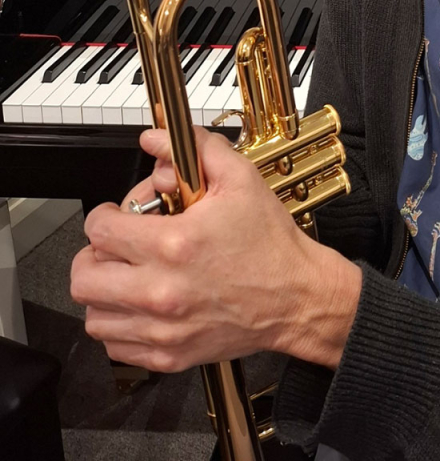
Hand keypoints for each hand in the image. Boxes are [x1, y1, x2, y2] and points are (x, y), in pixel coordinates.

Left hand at [71, 127, 360, 372]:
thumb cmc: (270, 242)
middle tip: (115, 247)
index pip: (100, 230)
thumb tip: (156, 138)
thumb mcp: (241, 179)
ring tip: (126, 277)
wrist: (298, 296)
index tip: (117, 215)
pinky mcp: (169, 356)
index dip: (104, 215)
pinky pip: (116, 346)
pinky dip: (118, 326)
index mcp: (174, 244)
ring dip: (104, 292)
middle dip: (94, 255)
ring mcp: (163, 329)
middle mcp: (162, 291)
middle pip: (85, 278)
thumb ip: (196, 149)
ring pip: (94, 317)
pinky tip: (140, 306)